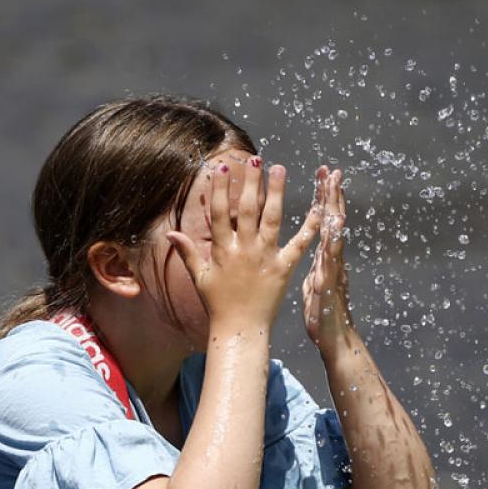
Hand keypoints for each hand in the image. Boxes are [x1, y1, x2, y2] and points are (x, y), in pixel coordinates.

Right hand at [166, 158, 321, 331]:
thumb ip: (187, 252)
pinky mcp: (284, 268)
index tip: (221, 167)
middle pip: (248, 209)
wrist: (240, 329)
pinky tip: (317, 208)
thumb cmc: (218, 304)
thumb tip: (171, 233)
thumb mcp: (200, 277)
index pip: (220, 213)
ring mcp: (265, 258)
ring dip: (276, 192)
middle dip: (251, 182)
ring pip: (272, 219)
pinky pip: (299, 244)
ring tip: (279, 169)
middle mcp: (244, 250)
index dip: (220, 189)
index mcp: (223, 250)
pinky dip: (309, 227)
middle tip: (255, 159)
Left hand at [302, 165, 354, 350]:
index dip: (326, 196)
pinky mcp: (330, 290)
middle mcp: (333, 261)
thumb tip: (313, 247)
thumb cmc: (323, 312)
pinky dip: (331, 252)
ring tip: (333, 196)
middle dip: (333, 196)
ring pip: (335, 239)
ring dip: (335, 216)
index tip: (324, 173)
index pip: (326, 220)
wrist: (337, 340)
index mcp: (326, 257)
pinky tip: (331, 236)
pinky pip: (331, 267)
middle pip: (334, 222)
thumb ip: (315, 262)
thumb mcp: (315, 280)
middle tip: (332, 171)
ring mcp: (334, 274)